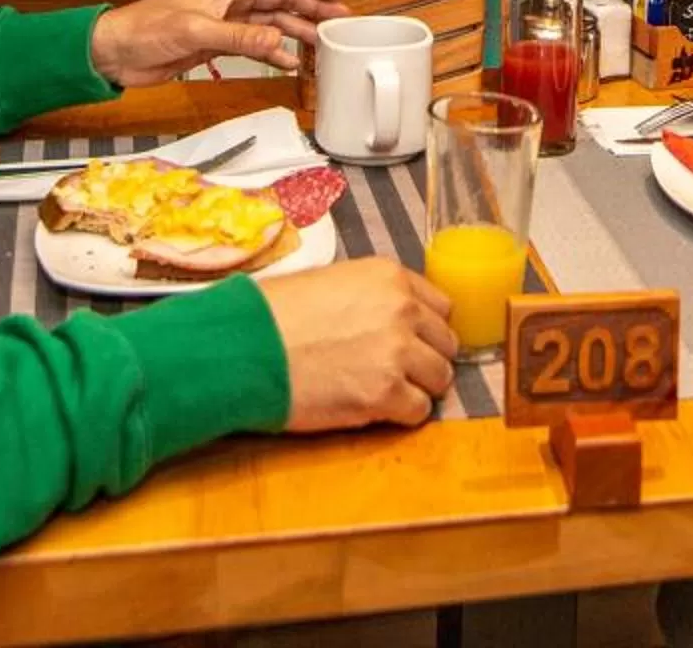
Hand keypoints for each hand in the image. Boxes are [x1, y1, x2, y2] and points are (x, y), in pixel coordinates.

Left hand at [89, 0, 342, 86]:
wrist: (118, 52)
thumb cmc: (146, 28)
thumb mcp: (196, 31)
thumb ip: (240, 37)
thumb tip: (278, 42)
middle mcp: (231, 1)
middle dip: (311, 7)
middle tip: (340, 20)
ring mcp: (225, 23)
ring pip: (271, 22)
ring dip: (297, 30)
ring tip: (324, 42)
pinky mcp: (217, 45)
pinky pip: (255, 45)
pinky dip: (274, 52)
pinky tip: (289, 61)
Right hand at [258, 260, 458, 430]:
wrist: (245, 347)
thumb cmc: (275, 314)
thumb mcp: (332, 282)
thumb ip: (373, 297)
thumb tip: (391, 320)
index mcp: (390, 277)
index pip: (441, 307)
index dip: (425, 329)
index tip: (411, 342)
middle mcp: (403, 310)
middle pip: (446, 343)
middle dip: (425, 359)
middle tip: (396, 371)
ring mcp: (397, 353)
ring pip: (440, 379)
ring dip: (417, 388)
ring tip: (384, 391)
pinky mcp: (385, 395)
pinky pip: (419, 412)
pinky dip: (401, 415)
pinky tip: (373, 408)